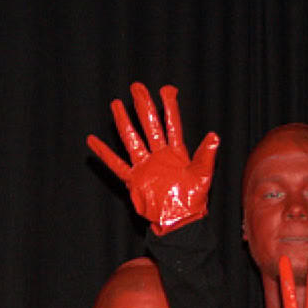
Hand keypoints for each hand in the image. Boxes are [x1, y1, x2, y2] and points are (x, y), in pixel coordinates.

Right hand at [86, 82, 219, 234]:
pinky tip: (93, 141)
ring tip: (116, 104)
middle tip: (137, 87)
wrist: (179, 221)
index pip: (172, 124)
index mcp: (176, 152)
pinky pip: (116, 164)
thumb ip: (206, 155)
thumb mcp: (203, 175)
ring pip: (132, 139)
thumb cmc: (193, 199)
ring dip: (124, 122)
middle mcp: (159, 155)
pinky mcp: (134, 179)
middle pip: (149, 125)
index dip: (169, 107)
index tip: (167, 89)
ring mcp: (145, 165)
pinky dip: (104, 153)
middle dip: (143, 105)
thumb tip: (214, 136)